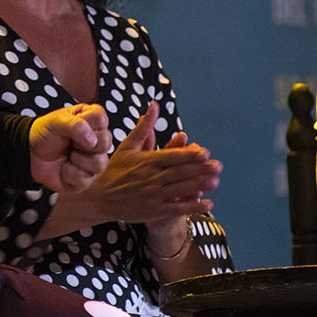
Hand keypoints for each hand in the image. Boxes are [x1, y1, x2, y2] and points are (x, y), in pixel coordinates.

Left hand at [29, 104, 111, 191]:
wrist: (30, 154)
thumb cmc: (45, 134)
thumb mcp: (56, 121)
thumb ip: (76, 125)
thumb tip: (92, 140)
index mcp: (91, 121)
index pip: (101, 118)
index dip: (86, 124)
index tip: (72, 125)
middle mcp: (96, 140)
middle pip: (105, 142)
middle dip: (83, 143)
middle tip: (71, 142)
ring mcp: (94, 159)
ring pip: (100, 163)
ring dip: (77, 159)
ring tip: (68, 155)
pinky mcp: (88, 178)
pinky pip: (86, 178)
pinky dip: (69, 173)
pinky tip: (64, 167)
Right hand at [52, 101, 221, 228]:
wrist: (99, 197)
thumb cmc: (115, 169)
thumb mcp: (128, 145)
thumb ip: (144, 127)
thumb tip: (154, 105)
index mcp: (146, 161)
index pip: (171, 157)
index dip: (189, 156)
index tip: (205, 153)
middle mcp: (151, 178)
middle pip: (179, 173)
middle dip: (200, 170)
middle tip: (218, 166)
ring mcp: (153, 195)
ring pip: (180, 189)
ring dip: (199, 186)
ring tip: (215, 181)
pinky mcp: (154, 210)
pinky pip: (176, 208)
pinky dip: (192, 206)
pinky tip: (207, 204)